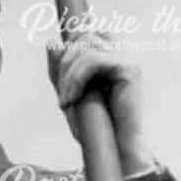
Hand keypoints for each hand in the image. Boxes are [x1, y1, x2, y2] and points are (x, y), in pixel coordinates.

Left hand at [46, 32, 154, 174]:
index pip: (84, 33)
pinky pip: (93, 60)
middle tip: (62, 95)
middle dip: (64, 63)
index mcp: (111, 55)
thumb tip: (51, 42)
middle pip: (83, 36)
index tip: (62, 83)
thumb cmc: (95, 124)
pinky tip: (73, 99)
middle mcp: (122, 53)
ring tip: (66, 100)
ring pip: (86, 46)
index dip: (67, 51)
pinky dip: (76, 79)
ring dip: (68, 73)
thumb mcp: (70, 92)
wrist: (116, 148)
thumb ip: (60, 69)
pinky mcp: (128, 68)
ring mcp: (128, 58)